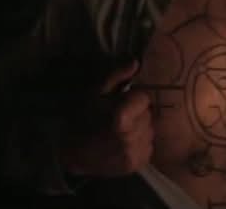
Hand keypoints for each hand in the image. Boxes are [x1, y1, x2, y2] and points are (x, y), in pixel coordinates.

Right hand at [60, 59, 153, 176]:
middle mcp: (131, 137)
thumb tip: (136, 62)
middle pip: (148, 114)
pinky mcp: (138, 164)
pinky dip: (140, 143)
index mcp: (120, 117)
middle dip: (137, 113)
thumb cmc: (85, 119)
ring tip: (121, 132)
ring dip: (139, 128)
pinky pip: (149, 146)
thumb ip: (116, 76)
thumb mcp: (96, 93)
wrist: (75, 154)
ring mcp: (135, 152)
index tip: (120, 103)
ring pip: (150, 129)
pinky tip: (124, 144)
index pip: (143, 98)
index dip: (132, 98)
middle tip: (118, 118)